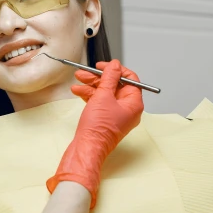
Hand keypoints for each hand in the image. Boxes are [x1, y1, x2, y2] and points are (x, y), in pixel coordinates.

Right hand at [46, 60, 143, 207]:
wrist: (87, 147)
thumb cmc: (98, 128)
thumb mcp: (103, 95)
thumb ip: (110, 77)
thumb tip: (115, 65)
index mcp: (134, 104)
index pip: (130, 79)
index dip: (116, 70)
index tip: (104, 66)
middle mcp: (128, 110)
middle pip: (115, 86)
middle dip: (98, 78)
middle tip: (86, 73)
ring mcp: (116, 115)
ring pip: (105, 94)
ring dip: (91, 86)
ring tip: (78, 80)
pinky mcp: (105, 120)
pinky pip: (100, 103)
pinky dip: (90, 96)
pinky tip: (78, 91)